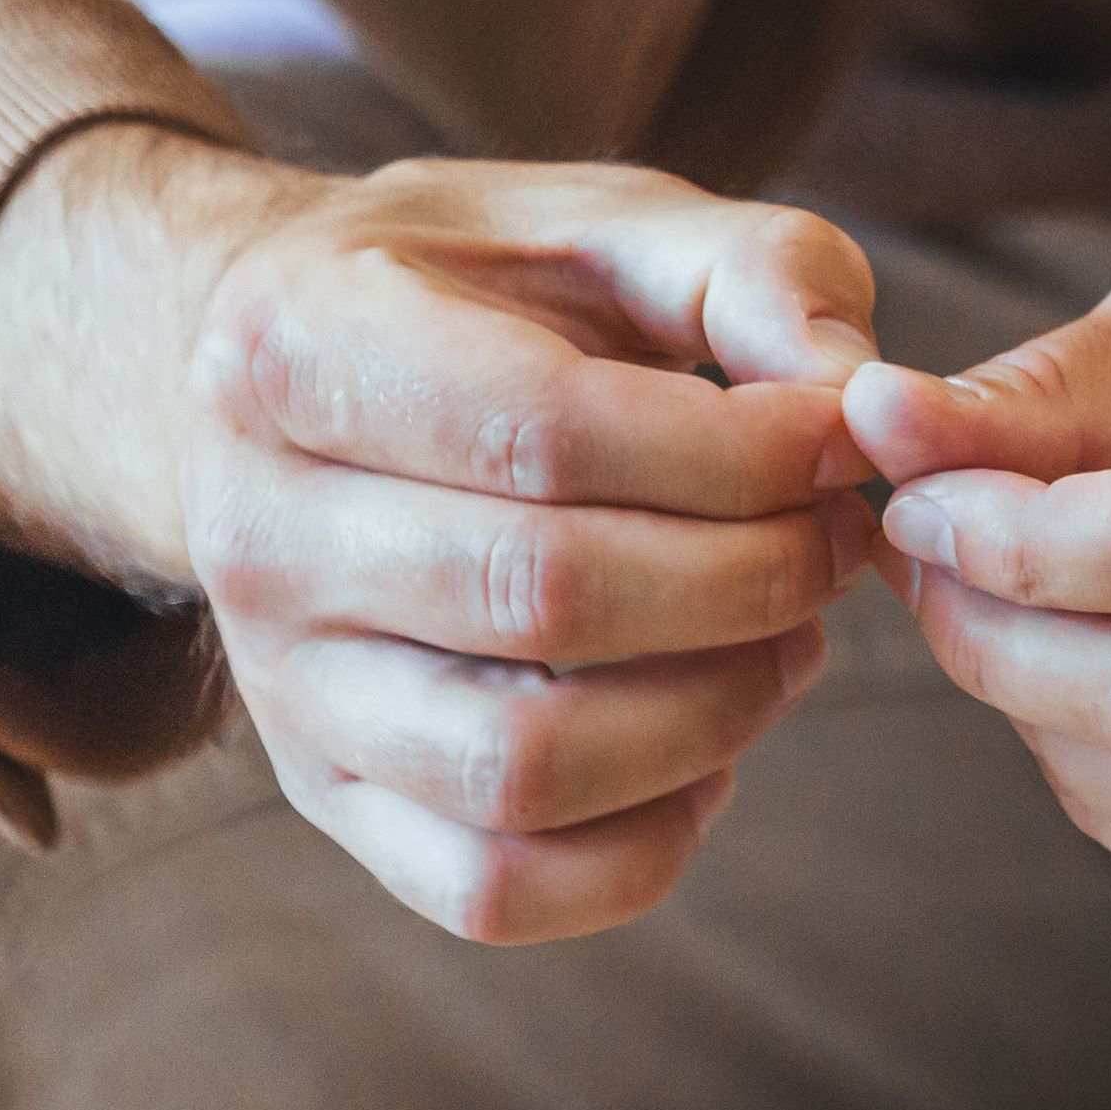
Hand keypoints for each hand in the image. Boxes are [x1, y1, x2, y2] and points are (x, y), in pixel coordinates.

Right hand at [0, 128, 887, 942]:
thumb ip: (758, 271)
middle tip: (840, 538)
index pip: (544, 431)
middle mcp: (251, 533)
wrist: (305, 377)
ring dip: (716, 711)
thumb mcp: (612, 221)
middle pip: (544, 597)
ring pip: (519, 765)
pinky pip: (494, 888)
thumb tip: (859, 397)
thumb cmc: (489, 291)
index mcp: (292, 349)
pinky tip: (712, 748)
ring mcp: (277, 686)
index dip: (740, 451)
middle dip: (753, 575)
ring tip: (792, 636)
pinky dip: (646, 845)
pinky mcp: (326, 796)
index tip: (844, 438)